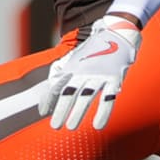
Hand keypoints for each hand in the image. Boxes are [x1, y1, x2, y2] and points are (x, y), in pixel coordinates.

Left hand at [38, 14, 140, 129]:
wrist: (116, 33)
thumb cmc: (92, 50)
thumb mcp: (73, 58)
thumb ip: (60, 71)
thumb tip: (49, 89)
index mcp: (71, 67)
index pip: (56, 85)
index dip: (48, 99)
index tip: (42, 112)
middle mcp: (83, 71)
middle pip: (69, 93)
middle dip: (61, 110)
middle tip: (55, 126)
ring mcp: (99, 75)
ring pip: (86, 97)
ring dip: (78, 113)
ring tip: (71, 127)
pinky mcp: (115, 78)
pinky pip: (109, 98)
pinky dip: (103, 112)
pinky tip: (98, 125)